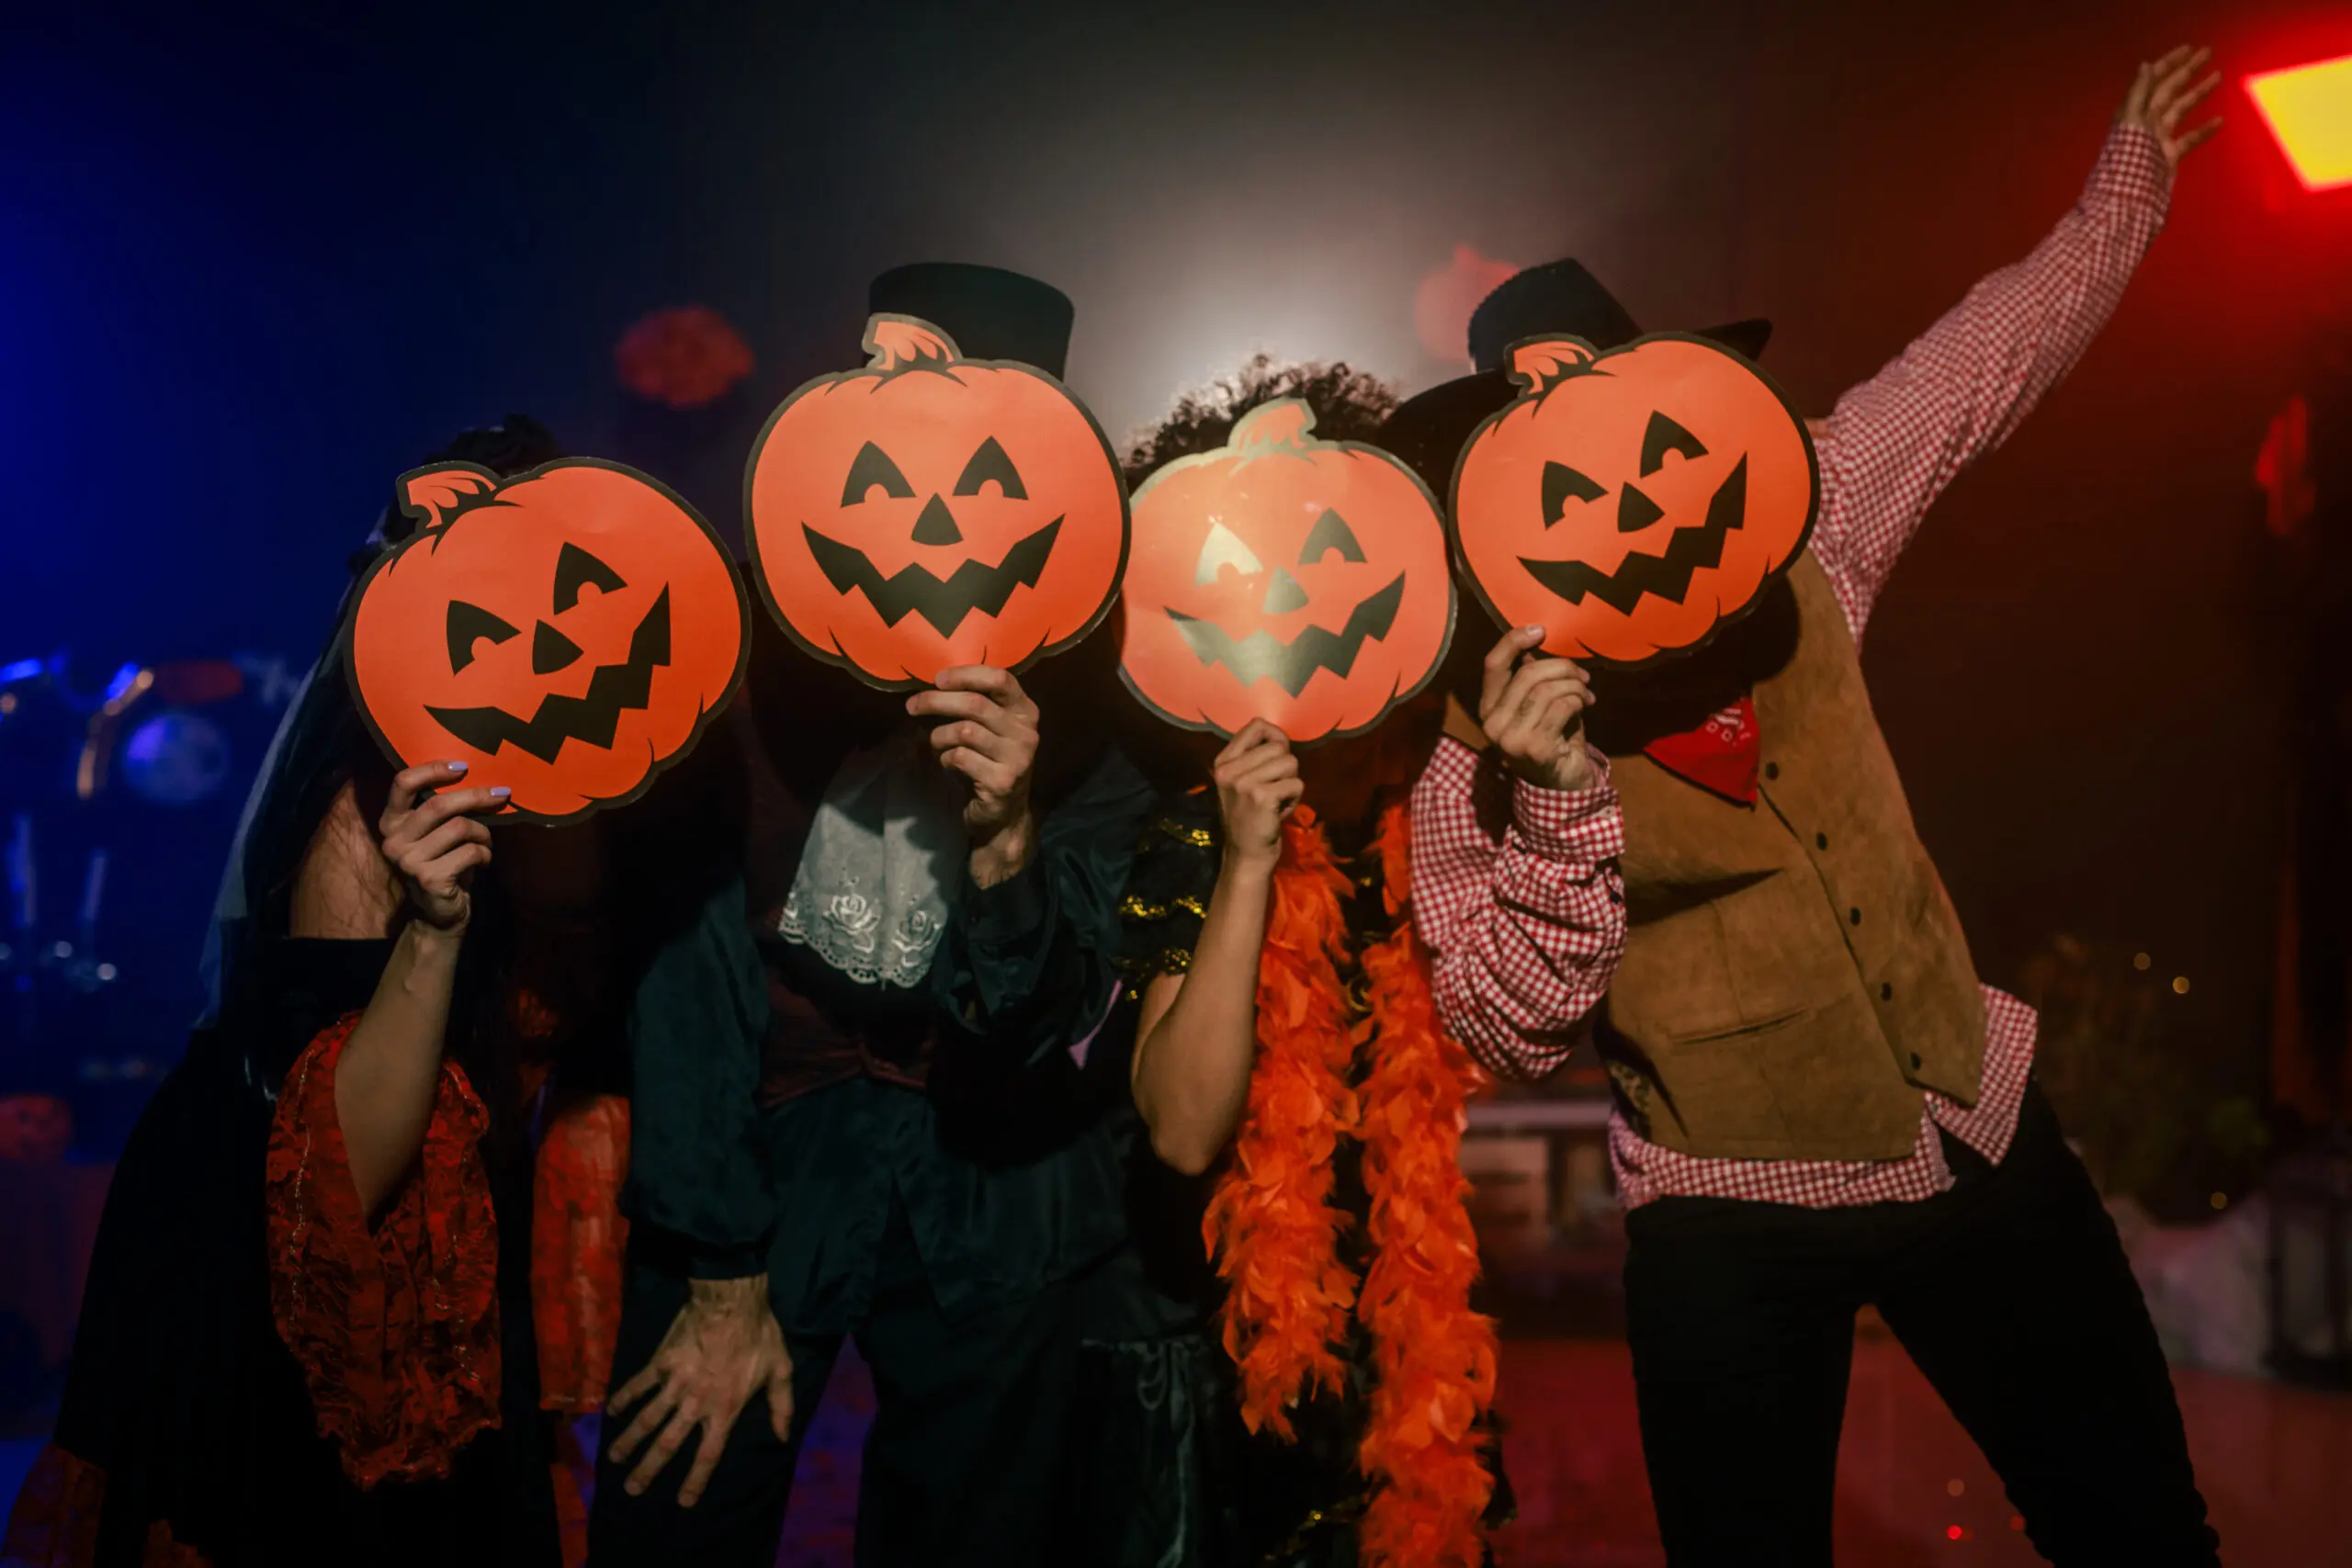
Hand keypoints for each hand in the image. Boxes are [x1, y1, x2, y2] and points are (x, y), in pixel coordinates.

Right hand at [377, 762, 505, 932]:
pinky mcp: (429, 878)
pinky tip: (482, 861)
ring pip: (460, 827)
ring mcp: (409, 861)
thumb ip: (444, 809)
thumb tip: (480, 777)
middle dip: (476, 796)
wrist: (439, 913)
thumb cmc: (444, 863)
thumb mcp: (437, 833)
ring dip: (483, 833)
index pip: (403, 783)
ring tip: (486, 843)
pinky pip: (470, 852)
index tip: (463, 766)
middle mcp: (393, 839)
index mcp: (392, 822)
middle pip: (439, 804)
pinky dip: (485, 854)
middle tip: (502, 794)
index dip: (433, 769)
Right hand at [605, 1275, 792, 1507]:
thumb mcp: (781, 1370)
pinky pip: (639, 1384)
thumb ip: (782, 1406)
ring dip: (630, 1440)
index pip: (708, 1455)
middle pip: (668, 1444)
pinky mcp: (661, 1362)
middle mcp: (696, 1403)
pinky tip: (611, 1411)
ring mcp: (675, 1383)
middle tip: (632, 1489)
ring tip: (615, 1459)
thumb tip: (783, 1437)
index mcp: (725, 1409)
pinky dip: (624, 1398)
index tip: (682, 1502)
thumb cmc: (760, 1335)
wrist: (731, 1300)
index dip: (695, 1480)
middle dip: (649, 1469)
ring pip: (647, 1419)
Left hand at [910, 666, 1040, 881]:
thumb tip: (933, 683)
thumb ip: (975, 705)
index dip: (966, 674)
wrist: (1003, 814)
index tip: (937, 679)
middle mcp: (1026, 732)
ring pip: (964, 731)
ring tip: (935, 744)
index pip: (1000, 678)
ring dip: (939, 736)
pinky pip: (960, 757)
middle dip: (936, 701)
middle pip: (975, 703)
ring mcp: (1017, 758)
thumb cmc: (990, 762)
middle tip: (912, 705)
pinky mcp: (1002, 781)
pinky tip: (948, 764)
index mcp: (1025, 711)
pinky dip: (946, 758)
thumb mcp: (990, 729)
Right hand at [1211, 719, 1301, 871]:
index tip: (1275, 759)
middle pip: (1279, 746)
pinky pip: (1296, 784)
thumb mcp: (1241, 782)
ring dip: (1291, 783)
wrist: (1245, 856)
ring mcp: (1243, 782)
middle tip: (1274, 790)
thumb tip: (1280, 736)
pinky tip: (1280, 812)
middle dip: (1285, 768)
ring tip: (1277, 800)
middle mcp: (1229, 769)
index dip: (1276, 738)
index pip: (1257, 725)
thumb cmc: (1249, 818)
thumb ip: (1255, 757)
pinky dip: (1295, 799)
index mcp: (1223, 761)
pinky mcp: (1261, 796)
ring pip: (1291, 763)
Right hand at [1479, 627, 1597, 791]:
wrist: (1563, 783)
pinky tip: (1584, 707)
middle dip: (1562, 668)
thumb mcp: (1538, 704)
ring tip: (1586, 693)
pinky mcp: (1535, 747)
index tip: (1540, 630)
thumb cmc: (1553, 737)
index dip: (1513, 641)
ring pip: (1548, 690)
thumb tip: (1539, 640)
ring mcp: (1512, 738)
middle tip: (1582, 674)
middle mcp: (1493, 723)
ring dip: (1574, 686)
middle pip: (1528, 674)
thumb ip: (1533, 678)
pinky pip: (1562, 707)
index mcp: (1488, 707)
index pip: (1493, 665)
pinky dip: (1578, 701)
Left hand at [2116, 45, 2219, 168]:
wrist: (2126, 201)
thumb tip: (2145, 65)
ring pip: (2180, 110)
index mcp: (2134, 112)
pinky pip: (2189, 139)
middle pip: (2169, 90)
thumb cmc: (2124, 161)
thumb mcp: (2130, 122)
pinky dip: (2204, 130)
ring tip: (2218, 76)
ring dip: (2198, 92)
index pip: (2153, 80)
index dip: (2169, 63)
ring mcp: (2158, 140)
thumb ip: (2138, 94)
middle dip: (2187, 70)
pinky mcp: (2168, 158)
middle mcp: (2146, 122)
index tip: (2189, 49)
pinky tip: (2219, 120)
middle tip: (2208, 52)